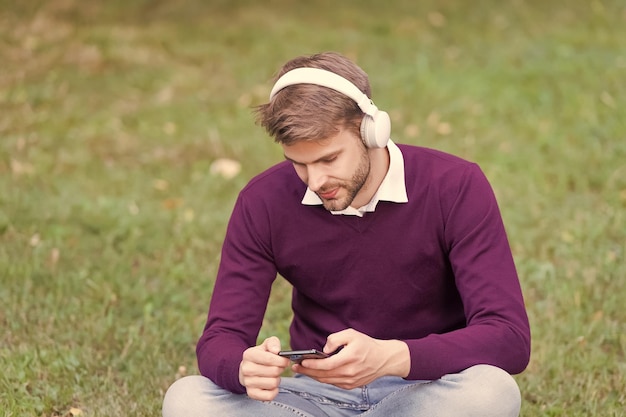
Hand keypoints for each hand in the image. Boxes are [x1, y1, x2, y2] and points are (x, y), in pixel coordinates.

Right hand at [238, 336, 289, 400]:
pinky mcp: (251, 393)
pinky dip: (274, 391)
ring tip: (274, 376)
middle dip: (280, 369)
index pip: (269, 359)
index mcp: (249, 355)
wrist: (247, 369)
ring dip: (277, 379)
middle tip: (279, 368)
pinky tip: (272, 386)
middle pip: (273, 372)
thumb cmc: (260, 356)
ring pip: (273, 384)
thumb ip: (273, 343)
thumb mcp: (266, 345)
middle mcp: (246, 369)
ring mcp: (247, 382)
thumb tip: (276, 351)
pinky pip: (269, 396)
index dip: (282, 361)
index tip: (286, 361)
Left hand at [292, 328, 409, 389]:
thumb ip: (335, 339)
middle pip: (323, 375)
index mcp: (350, 358)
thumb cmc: (366, 344)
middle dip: (307, 371)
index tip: (300, 362)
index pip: (326, 365)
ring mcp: (350, 381)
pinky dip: (322, 378)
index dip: (311, 365)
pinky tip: (315, 373)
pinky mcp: (351, 385)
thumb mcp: (351, 334)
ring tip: (302, 370)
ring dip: (313, 376)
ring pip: (327, 381)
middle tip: (295, 367)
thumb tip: (323, 350)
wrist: (384, 359)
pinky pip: (333, 383)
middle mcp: (350, 372)